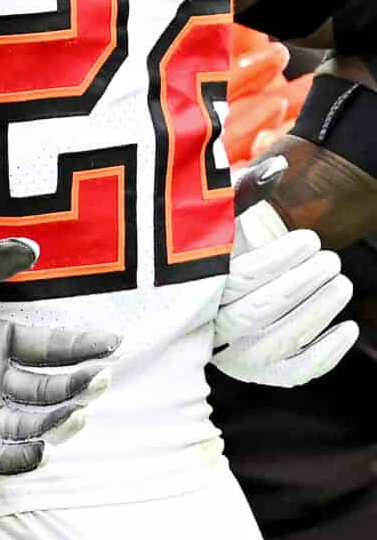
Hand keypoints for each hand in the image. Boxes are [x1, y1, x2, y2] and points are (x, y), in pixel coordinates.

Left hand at [0, 239, 119, 477]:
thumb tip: (33, 248)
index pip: (47, 348)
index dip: (80, 347)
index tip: (113, 341)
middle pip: (43, 392)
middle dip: (76, 387)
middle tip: (100, 376)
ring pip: (24, 425)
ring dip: (56, 422)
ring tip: (80, 410)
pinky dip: (13, 459)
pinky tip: (41, 449)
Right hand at [213, 161, 358, 386]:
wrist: (212, 293)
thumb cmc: (220, 249)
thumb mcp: (222, 221)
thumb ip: (244, 194)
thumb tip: (279, 165)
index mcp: (191, 291)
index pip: (237, 282)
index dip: (279, 261)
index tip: (309, 239)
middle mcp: (207, 330)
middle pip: (257, 313)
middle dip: (301, 284)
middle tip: (330, 258)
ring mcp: (233, 357)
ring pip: (278, 344)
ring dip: (317, 312)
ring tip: (342, 282)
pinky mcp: (260, 374)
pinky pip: (295, 373)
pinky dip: (326, 355)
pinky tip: (349, 328)